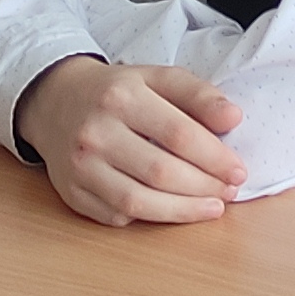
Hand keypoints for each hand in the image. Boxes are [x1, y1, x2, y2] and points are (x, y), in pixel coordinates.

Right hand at [14, 56, 252, 224]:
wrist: (55, 100)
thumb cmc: (117, 92)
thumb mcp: (157, 78)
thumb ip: (198, 94)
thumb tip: (233, 118)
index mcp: (122, 97)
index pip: (178, 134)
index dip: (215, 158)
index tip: (239, 171)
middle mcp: (96, 132)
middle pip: (160, 172)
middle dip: (204, 187)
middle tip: (229, 192)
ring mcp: (79, 166)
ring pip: (137, 202)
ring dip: (182, 211)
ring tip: (211, 208)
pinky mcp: (70, 192)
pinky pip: (115, 216)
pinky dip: (147, 218)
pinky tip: (169, 210)